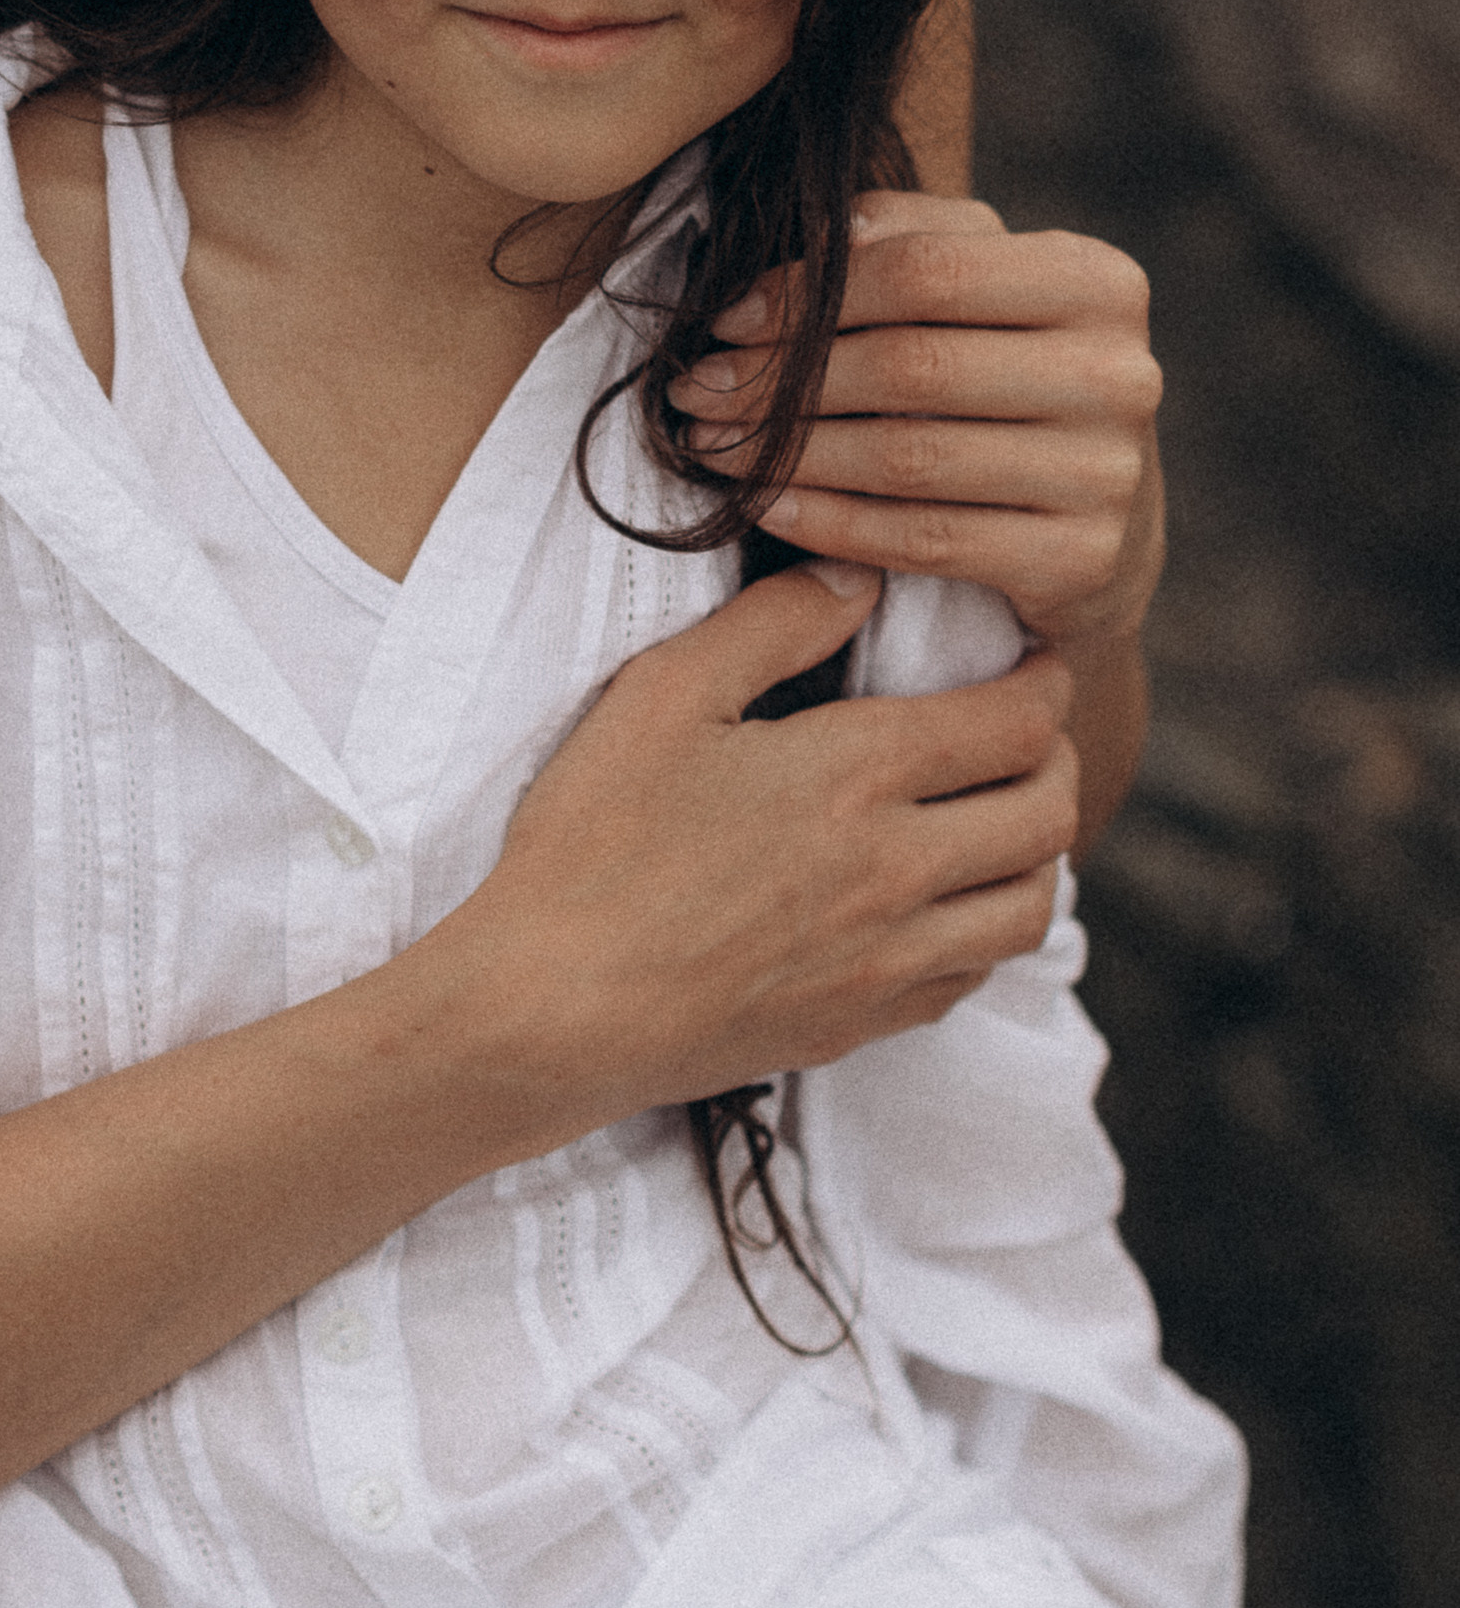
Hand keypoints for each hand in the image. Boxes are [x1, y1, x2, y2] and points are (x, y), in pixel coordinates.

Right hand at [448, 562, 1080, 1125]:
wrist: (551, 1007)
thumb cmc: (592, 840)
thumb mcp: (663, 695)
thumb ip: (772, 623)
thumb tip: (861, 583)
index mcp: (857, 775)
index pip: (1016, 723)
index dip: (1045, 682)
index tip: (1036, 661)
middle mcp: (898, 872)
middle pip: (1048, 813)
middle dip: (1056, 757)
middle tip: (1026, 730)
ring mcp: (887, 960)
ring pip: (1031, 905)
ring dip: (1036, 851)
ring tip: (1000, 817)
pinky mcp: (861, 1024)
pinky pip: (972, 976)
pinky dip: (983, 929)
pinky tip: (942, 903)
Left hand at [677, 191, 1164, 655]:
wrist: (1101, 526)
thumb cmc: (1008, 381)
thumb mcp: (981, 290)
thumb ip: (911, 237)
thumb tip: (824, 232)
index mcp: (1096, 281)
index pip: (926, 269)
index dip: (810, 294)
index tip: (724, 323)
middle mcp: (1120, 373)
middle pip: (910, 365)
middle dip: (780, 381)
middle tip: (696, 393)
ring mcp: (1108, 473)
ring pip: (908, 457)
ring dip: (786, 455)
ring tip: (710, 449)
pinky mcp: (1081, 561)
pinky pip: (923, 540)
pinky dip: (829, 522)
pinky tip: (768, 507)